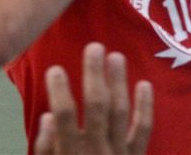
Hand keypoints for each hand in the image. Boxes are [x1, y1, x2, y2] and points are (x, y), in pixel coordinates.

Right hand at [35, 43, 151, 154]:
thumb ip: (45, 149)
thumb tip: (49, 116)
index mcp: (70, 153)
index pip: (64, 115)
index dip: (59, 90)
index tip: (55, 68)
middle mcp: (96, 150)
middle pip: (96, 106)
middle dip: (94, 74)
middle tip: (95, 47)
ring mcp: (119, 154)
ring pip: (119, 112)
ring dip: (118, 82)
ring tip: (116, 56)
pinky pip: (143, 130)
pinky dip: (145, 107)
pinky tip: (144, 84)